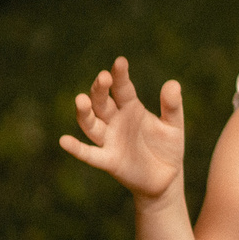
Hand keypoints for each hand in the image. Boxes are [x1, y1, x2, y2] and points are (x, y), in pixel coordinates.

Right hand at [59, 57, 186, 203]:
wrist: (166, 178)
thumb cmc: (167, 147)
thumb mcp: (174, 125)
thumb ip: (171, 106)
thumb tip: (173, 83)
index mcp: (131, 108)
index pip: (122, 89)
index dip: (120, 76)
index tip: (120, 62)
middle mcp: (115, 121)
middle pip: (102, 103)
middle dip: (101, 90)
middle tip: (103, 77)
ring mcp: (109, 140)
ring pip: (91, 124)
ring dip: (85, 113)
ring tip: (80, 99)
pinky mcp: (108, 160)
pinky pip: (89, 154)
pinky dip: (77, 148)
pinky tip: (64, 141)